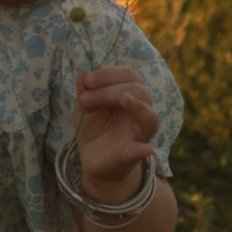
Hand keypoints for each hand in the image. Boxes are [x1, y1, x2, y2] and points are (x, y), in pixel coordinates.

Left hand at [73, 65, 157, 202]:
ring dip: (136, 105)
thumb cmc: (94, 127)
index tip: (87, 80)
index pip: (129, 75)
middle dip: (110, 89)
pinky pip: (140, 151)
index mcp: (129, 94)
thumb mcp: (85, 106)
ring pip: (149, 116)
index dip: (109, 74)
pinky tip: (145, 149)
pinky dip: (142, 150)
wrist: (93, 158)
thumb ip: (85, 90)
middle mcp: (140, 111)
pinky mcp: (132, 154)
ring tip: (124, 99)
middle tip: (85, 98)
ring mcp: (139, 133)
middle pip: (138, 90)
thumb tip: (82, 73)